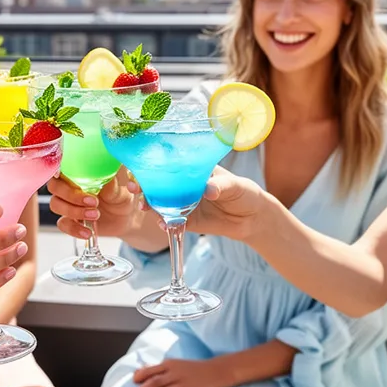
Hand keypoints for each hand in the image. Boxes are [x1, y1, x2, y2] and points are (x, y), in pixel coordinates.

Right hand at [47, 168, 138, 237]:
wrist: (127, 218)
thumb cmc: (123, 196)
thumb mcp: (122, 190)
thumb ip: (113, 186)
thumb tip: (107, 180)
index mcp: (80, 171)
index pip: (61, 165)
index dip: (62, 171)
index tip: (76, 180)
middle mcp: (70, 185)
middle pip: (54, 186)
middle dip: (70, 195)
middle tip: (93, 201)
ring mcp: (68, 203)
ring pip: (55, 204)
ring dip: (73, 211)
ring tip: (96, 215)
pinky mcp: (70, 219)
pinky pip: (62, 224)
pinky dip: (73, 229)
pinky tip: (87, 232)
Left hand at [130, 358, 228, 386]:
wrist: (214, 371)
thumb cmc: (191, 368)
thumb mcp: (174, 364)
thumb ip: (158, 368)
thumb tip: (139, 372)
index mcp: (170, 364)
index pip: (152, 370)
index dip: (141, 376)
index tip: (133, 382)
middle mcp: (176, 373)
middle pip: (156, 382)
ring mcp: (184, 384)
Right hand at [131, 166, 270, 241]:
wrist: (251, 219)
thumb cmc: (245, 193)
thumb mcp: (236, 186)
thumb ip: (221, 186)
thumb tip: (208, 190)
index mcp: (192, 168)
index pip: (168, 162)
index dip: (151, 163)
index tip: (139, 166)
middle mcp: (183, 184)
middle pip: (156, 182)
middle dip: (142, 184)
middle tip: (135, 188)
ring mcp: (182, 202)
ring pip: (158, 202)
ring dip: (148, 204)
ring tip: (145, 207)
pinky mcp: (185, 220)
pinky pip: (169, 220)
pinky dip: (164, 222)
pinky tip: (165, 225)